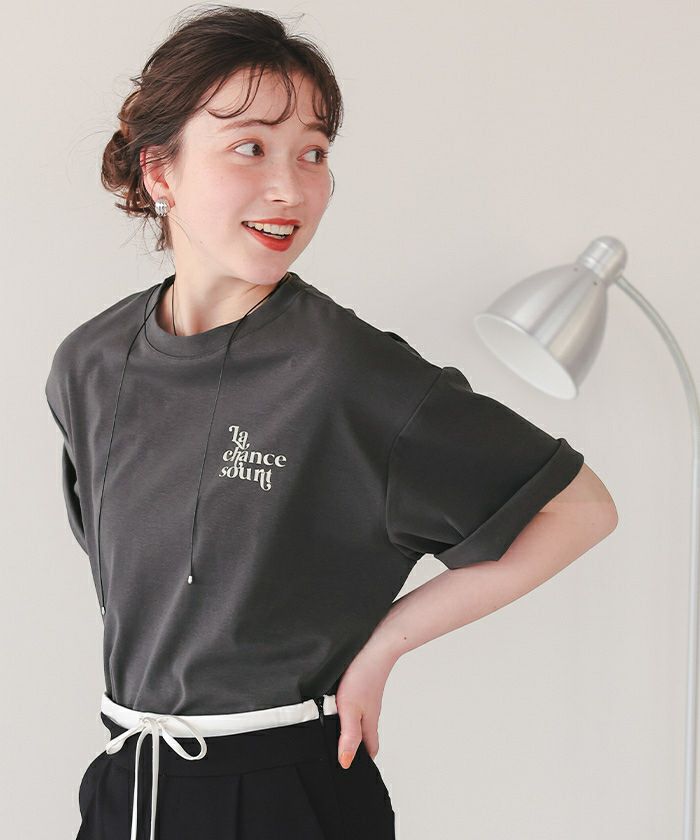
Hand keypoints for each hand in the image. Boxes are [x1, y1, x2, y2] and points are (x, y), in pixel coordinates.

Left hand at [334, 641, 395, 768]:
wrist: (375, 644)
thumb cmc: (363, 675)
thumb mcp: (350, 709)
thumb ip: (349, 736)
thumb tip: (346, 762)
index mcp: (370, 723)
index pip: (370, 750)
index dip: (362, 762)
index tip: (352, 771)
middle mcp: (371, 712)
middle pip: (365, 736)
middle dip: (355, 746)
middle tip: (338, 752)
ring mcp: (368, 698)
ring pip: (360, 719)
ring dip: (349, 727)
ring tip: (331, 730)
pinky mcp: (363, 686)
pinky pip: (357, 703)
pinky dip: (348, 709)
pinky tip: (335, 704)